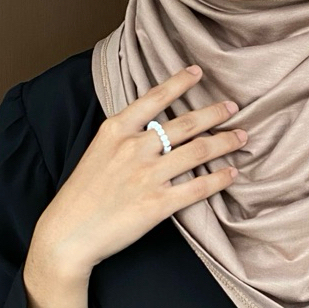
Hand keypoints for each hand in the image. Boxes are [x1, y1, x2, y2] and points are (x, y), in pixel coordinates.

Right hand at [31, 65, 245, 278]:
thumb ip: (124, 136)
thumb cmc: (81, 194)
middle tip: (233, 107)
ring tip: (241, 137)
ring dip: (224, 142)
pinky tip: (232, 173)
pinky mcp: (157, 204)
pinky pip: (198, 188)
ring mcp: (147, 175)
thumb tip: (153, 128)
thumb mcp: (96, 151)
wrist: (67, 235)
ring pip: (198, 151)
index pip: (153, 98)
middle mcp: (134, 148)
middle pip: (185, 124)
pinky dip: (219, 179)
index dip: (178, 82)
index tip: (198, 72)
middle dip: (214, 113)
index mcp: (116, 131)